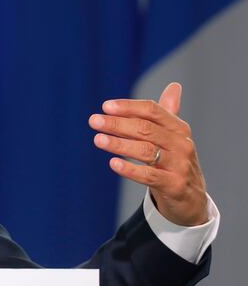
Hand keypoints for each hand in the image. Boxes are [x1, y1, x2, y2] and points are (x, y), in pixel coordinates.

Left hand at [89, 82, 207, 225]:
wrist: (191, 198)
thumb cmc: (175, 162)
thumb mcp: (172, 137)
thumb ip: (167, 113)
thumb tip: (174, 86)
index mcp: (179, 128)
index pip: (153, 111)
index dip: (129, 107)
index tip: (106, 106)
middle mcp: (182, 144)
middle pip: (146, 129)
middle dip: (118, 124)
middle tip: (94, 121)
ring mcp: (179, 165)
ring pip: (146, 151)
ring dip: (119, 144)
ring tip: (98, 140)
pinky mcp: (174, 185)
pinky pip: (149, 176)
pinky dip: (130, 169)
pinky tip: (113, 163)